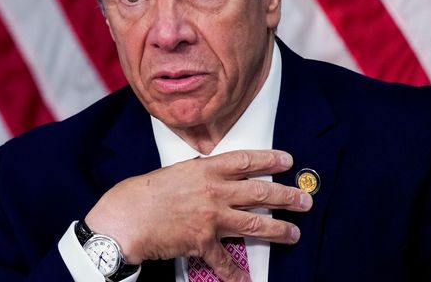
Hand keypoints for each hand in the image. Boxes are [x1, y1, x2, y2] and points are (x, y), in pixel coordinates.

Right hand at [85, 149, 310, 280]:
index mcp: (204, 170)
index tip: (288, 161)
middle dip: (286, 197)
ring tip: (294, 233)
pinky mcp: (202, 242)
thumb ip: (196, 175)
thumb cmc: (140, 194)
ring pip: (255, 224)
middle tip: (305, 201)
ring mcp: (210, 217)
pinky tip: (248, 281)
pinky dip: (237, 275)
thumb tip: (211, 178)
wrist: (125, 218)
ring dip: (278, 229)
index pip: (245, 161)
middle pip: (259, 193)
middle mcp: (212, 191)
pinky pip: (225, 262)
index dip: (270, 160)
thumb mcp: (172, 173)